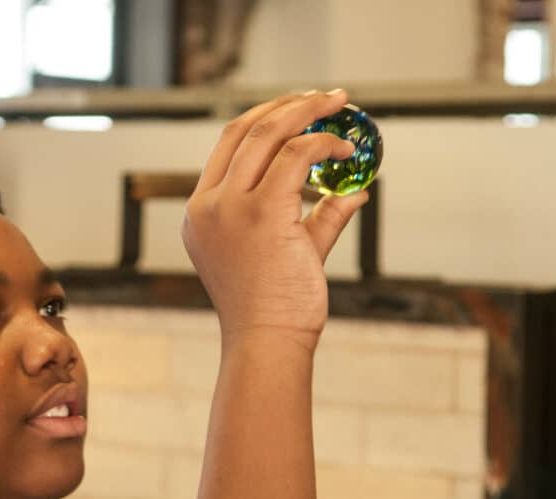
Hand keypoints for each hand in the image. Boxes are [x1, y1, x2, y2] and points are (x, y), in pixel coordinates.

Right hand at [182, 90, 370, 344]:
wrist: (267, 344)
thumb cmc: (275, 310)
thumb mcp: (292, 253)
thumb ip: (320, 219)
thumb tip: (354, 192)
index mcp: (201, 213)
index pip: (227, 146)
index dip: (264, 117)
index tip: (297, 108)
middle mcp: (208, 205)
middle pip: (244, 129)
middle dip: (288, 104)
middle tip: (325, 98)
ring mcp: (230, 207)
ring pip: (269, 133)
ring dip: (307, 112)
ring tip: (339, 106)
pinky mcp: (261, 212)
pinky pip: (297, 157)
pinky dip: (324, 145)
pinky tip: (346, 150)